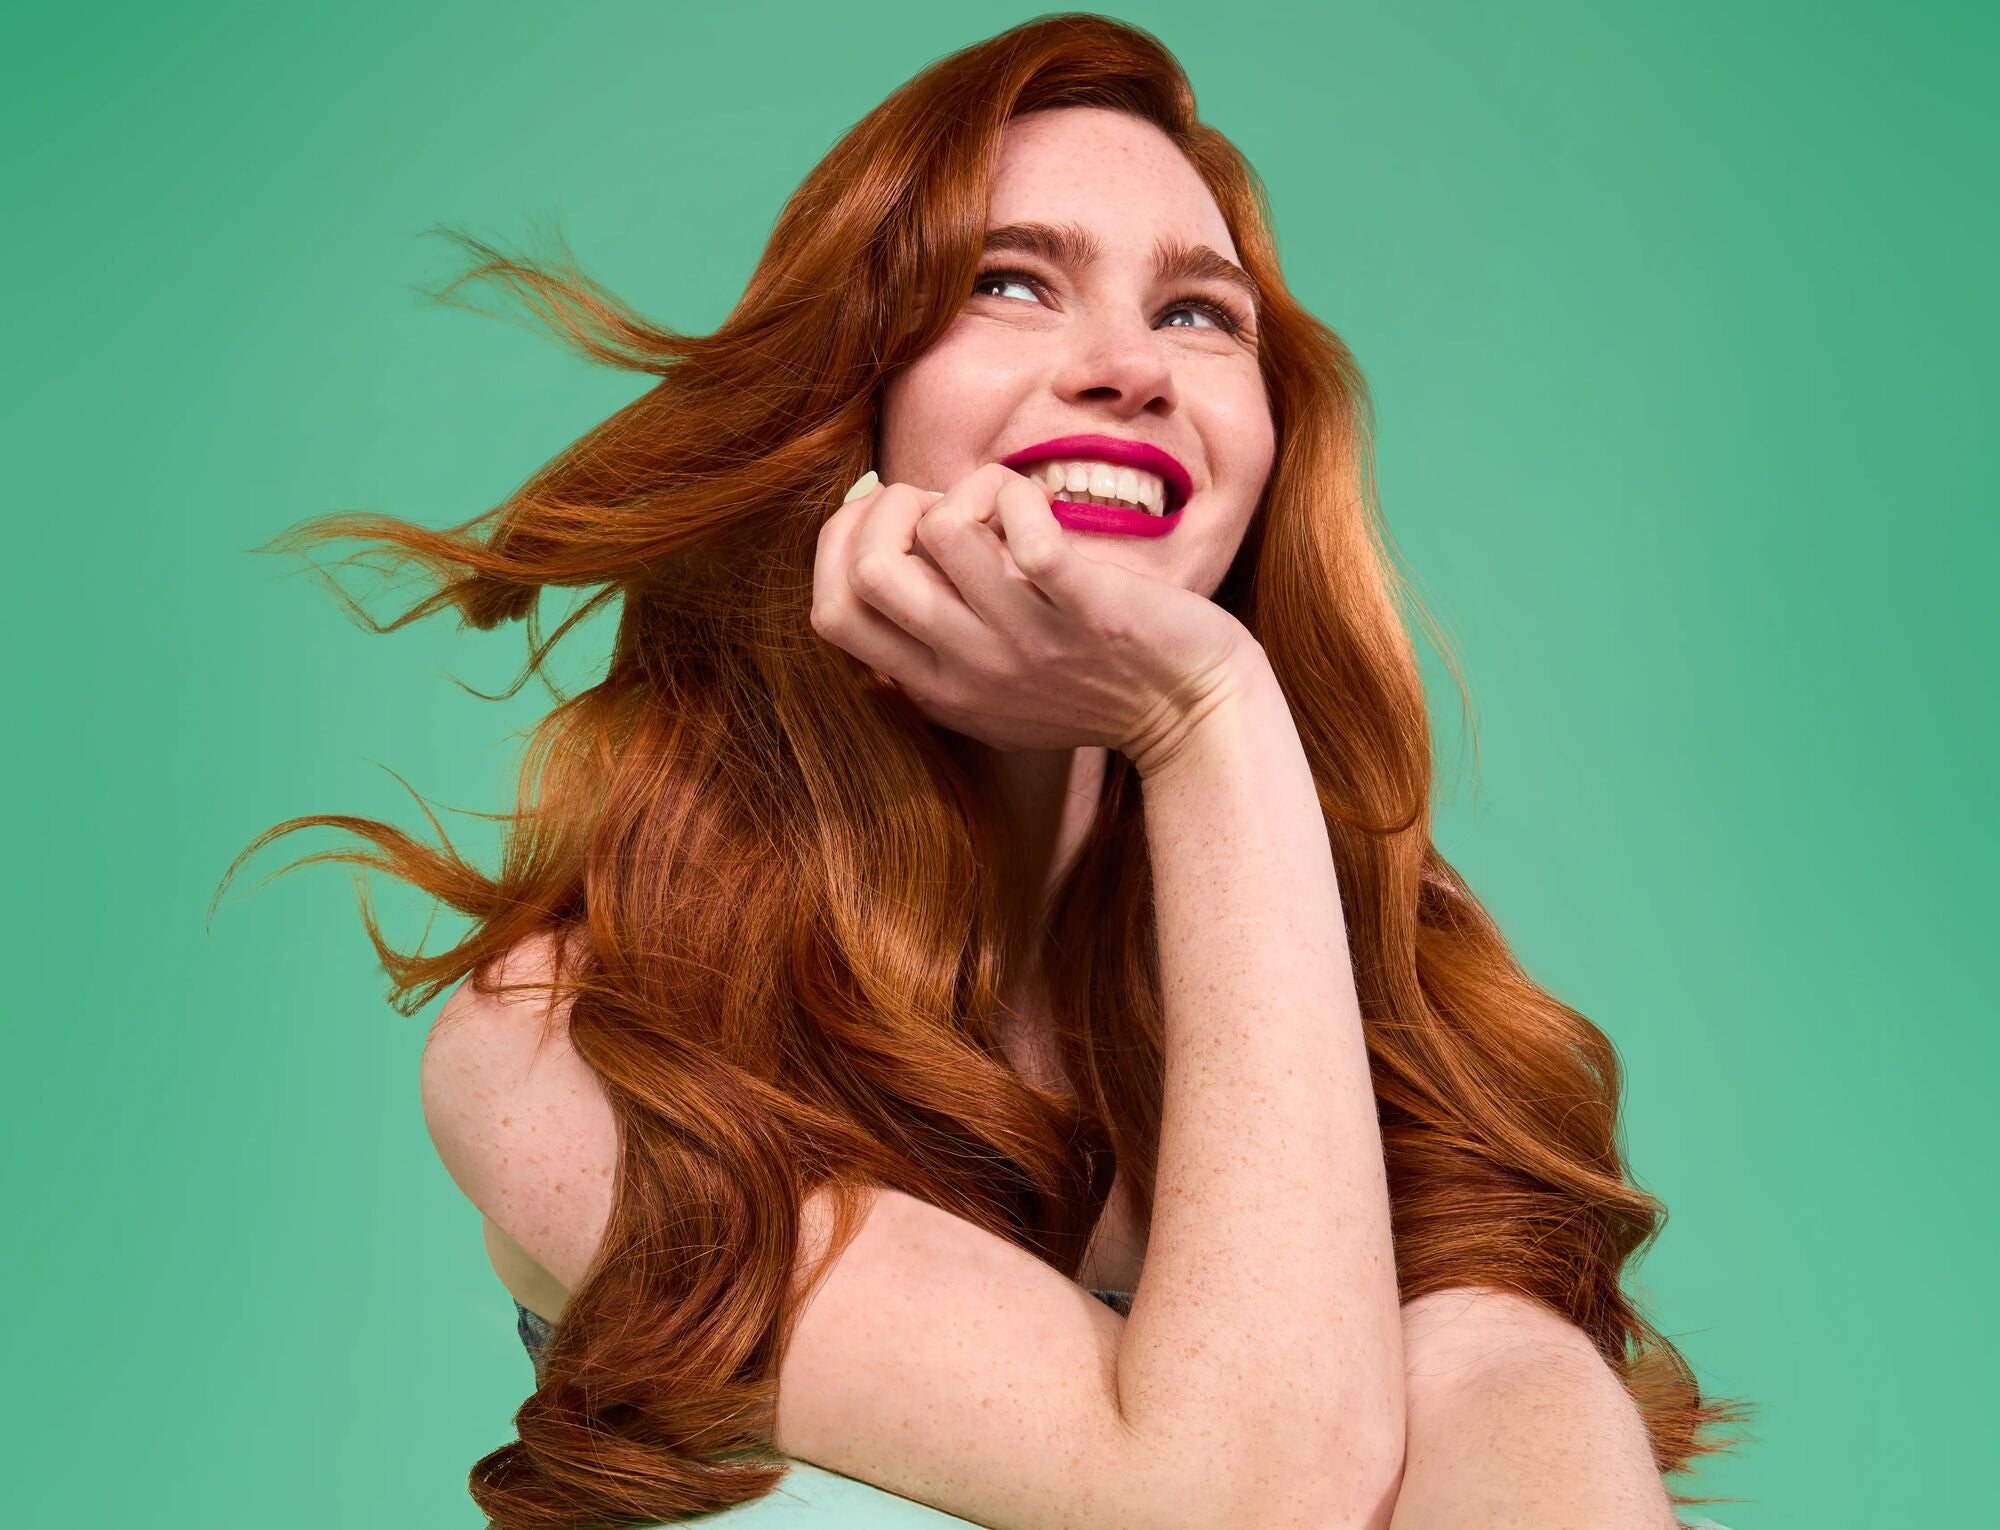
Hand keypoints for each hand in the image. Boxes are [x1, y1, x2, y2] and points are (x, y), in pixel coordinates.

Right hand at [810, 461, 1261, 765]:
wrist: (1196, 717)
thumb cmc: (1097, 684)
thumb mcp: (994, 689)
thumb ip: (935, 644)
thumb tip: (889, 547)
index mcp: (936, 689)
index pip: (831, 614)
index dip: (840, 546)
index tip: (892, 524)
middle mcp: (970, 671)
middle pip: (867, 574)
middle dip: (889, 509)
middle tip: (945, 505)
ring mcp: (1028, 644)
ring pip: (941, 535)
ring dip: (967, 491)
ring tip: (1004, 507)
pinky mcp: (1089, 612)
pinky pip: (1029, 539)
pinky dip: (1022, 499)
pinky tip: (1040, 509)